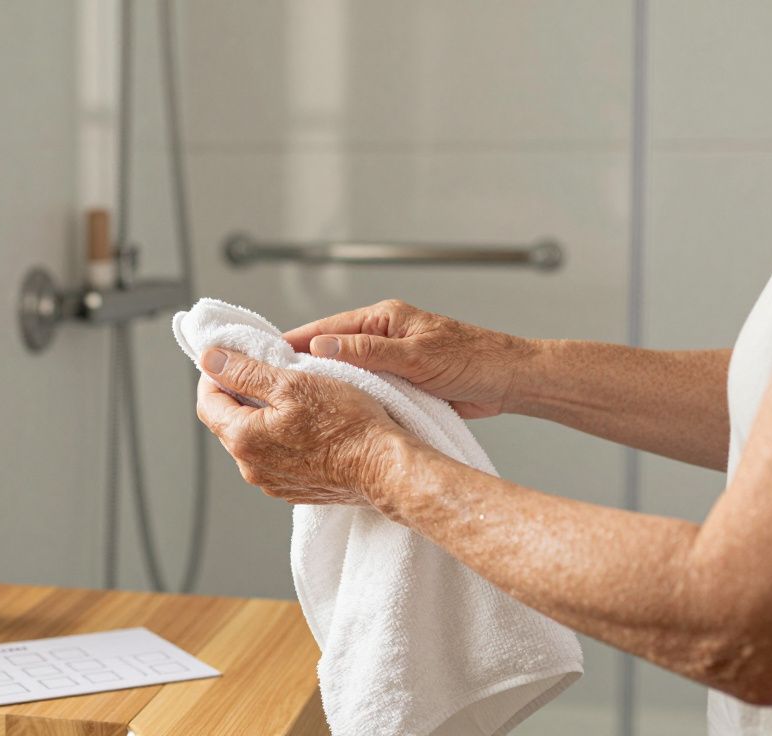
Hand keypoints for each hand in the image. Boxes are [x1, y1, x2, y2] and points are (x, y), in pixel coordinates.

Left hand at [194, 348, 409, 504]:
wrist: (383, 466)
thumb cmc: (345, 423)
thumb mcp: (292, 382)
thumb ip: (245, 371)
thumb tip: (210, 360)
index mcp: (243, 439)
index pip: (207, 402)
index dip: (215, 375)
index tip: (231, 359)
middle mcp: (251, 468)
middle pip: (228, 422)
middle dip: (239, 394)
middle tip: (265, 371)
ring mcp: (273, 482)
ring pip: (252, 440)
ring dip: (261, 416)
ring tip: (290, 396)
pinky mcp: (294, 489)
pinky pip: (274, 458)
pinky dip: (280, 438)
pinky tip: (306, 424)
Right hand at [282, 299, 535, 418]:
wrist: (510, 381)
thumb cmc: (473, 360)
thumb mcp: (417, 356)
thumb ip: (368, 351)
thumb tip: (319, 347)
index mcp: (382, 318)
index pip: (325, 328)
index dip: (293, 343)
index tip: (262, 357)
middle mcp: (380, 336)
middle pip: (327, 350)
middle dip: (299, 368)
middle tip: (266, 386)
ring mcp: (387, 360)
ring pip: (342, 373)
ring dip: (322, 387)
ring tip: (288, 405)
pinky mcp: (397, 382)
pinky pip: (362, 391)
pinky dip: (345, 401)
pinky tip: (327, 416)